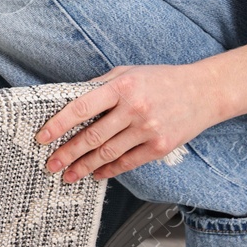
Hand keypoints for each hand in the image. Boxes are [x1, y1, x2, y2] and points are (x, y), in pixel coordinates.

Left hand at [34, 64, 223, 182]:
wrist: (203, 92)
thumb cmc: (161, 80)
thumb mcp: (127, 72)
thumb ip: (100, 86)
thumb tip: (69, 100)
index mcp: (122, 86)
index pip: (81, 107)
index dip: (58, 124)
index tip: (42, 137)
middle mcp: (134, 108)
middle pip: (92, 136)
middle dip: (67, 153)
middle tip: (50, 164)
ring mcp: (148, 129)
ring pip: (107, 153)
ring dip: (84, 166)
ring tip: (69, 174)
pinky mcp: (159, 146)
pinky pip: (128, 162)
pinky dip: (109, 170)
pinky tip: (96, 174)